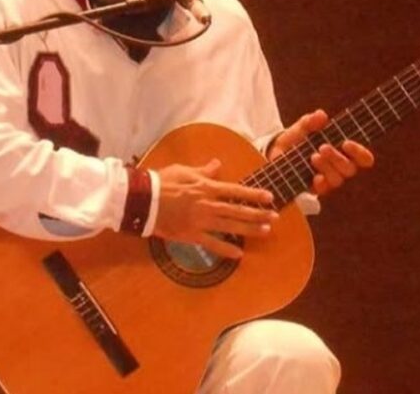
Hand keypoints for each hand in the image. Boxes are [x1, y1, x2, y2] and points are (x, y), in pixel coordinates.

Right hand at [153, 159, 277, 258]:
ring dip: (250, 229)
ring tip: (265, 231)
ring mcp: (201, 221)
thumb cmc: (162, 182)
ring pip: (230, 227)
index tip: (269, 197)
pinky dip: (226, 250)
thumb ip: (203, 170)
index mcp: (206, 188)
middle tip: (275, 217)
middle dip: (258, 213)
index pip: (236, 191)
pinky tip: (239, 254)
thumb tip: (217, 164)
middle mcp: (208, 205)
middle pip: (238, 210)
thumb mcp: (184, 170)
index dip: (254, 194)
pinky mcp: (191, 235)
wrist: (144, 200)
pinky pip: (212, 244)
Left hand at [268, 109, 374, 194]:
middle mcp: (338, 167)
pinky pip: (323, 190)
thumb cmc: (293, 140)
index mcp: (342, 152)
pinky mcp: (314, 188)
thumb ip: (310, 122)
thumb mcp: (299, 128)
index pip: (363, 158)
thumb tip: (321, 115)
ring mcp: (327, 179)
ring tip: (313, 156)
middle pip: (351, 169)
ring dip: (328, 168)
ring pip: (338, 180)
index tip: (347, 143)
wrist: (273, 155)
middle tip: (323, 147)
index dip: (360, 152)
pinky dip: (321, 183)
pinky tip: (314, 176)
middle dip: (338, 158)